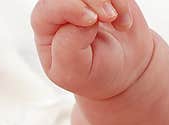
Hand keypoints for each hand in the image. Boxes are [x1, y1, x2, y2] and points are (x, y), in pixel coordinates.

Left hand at [31, 0, 154, 99]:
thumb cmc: (93, 73)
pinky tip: (124, 21)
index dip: (70, 8)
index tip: (92, 21)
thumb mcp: (76, 72)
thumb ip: (68, 47)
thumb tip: (80, 20)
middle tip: (111, 17)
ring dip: (112, 1)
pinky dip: (122, 2)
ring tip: (120, 25)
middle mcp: (59, 8)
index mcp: (44, 28)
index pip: (48, 7)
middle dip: (94, 0)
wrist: (122, 69)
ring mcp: (80, 0)